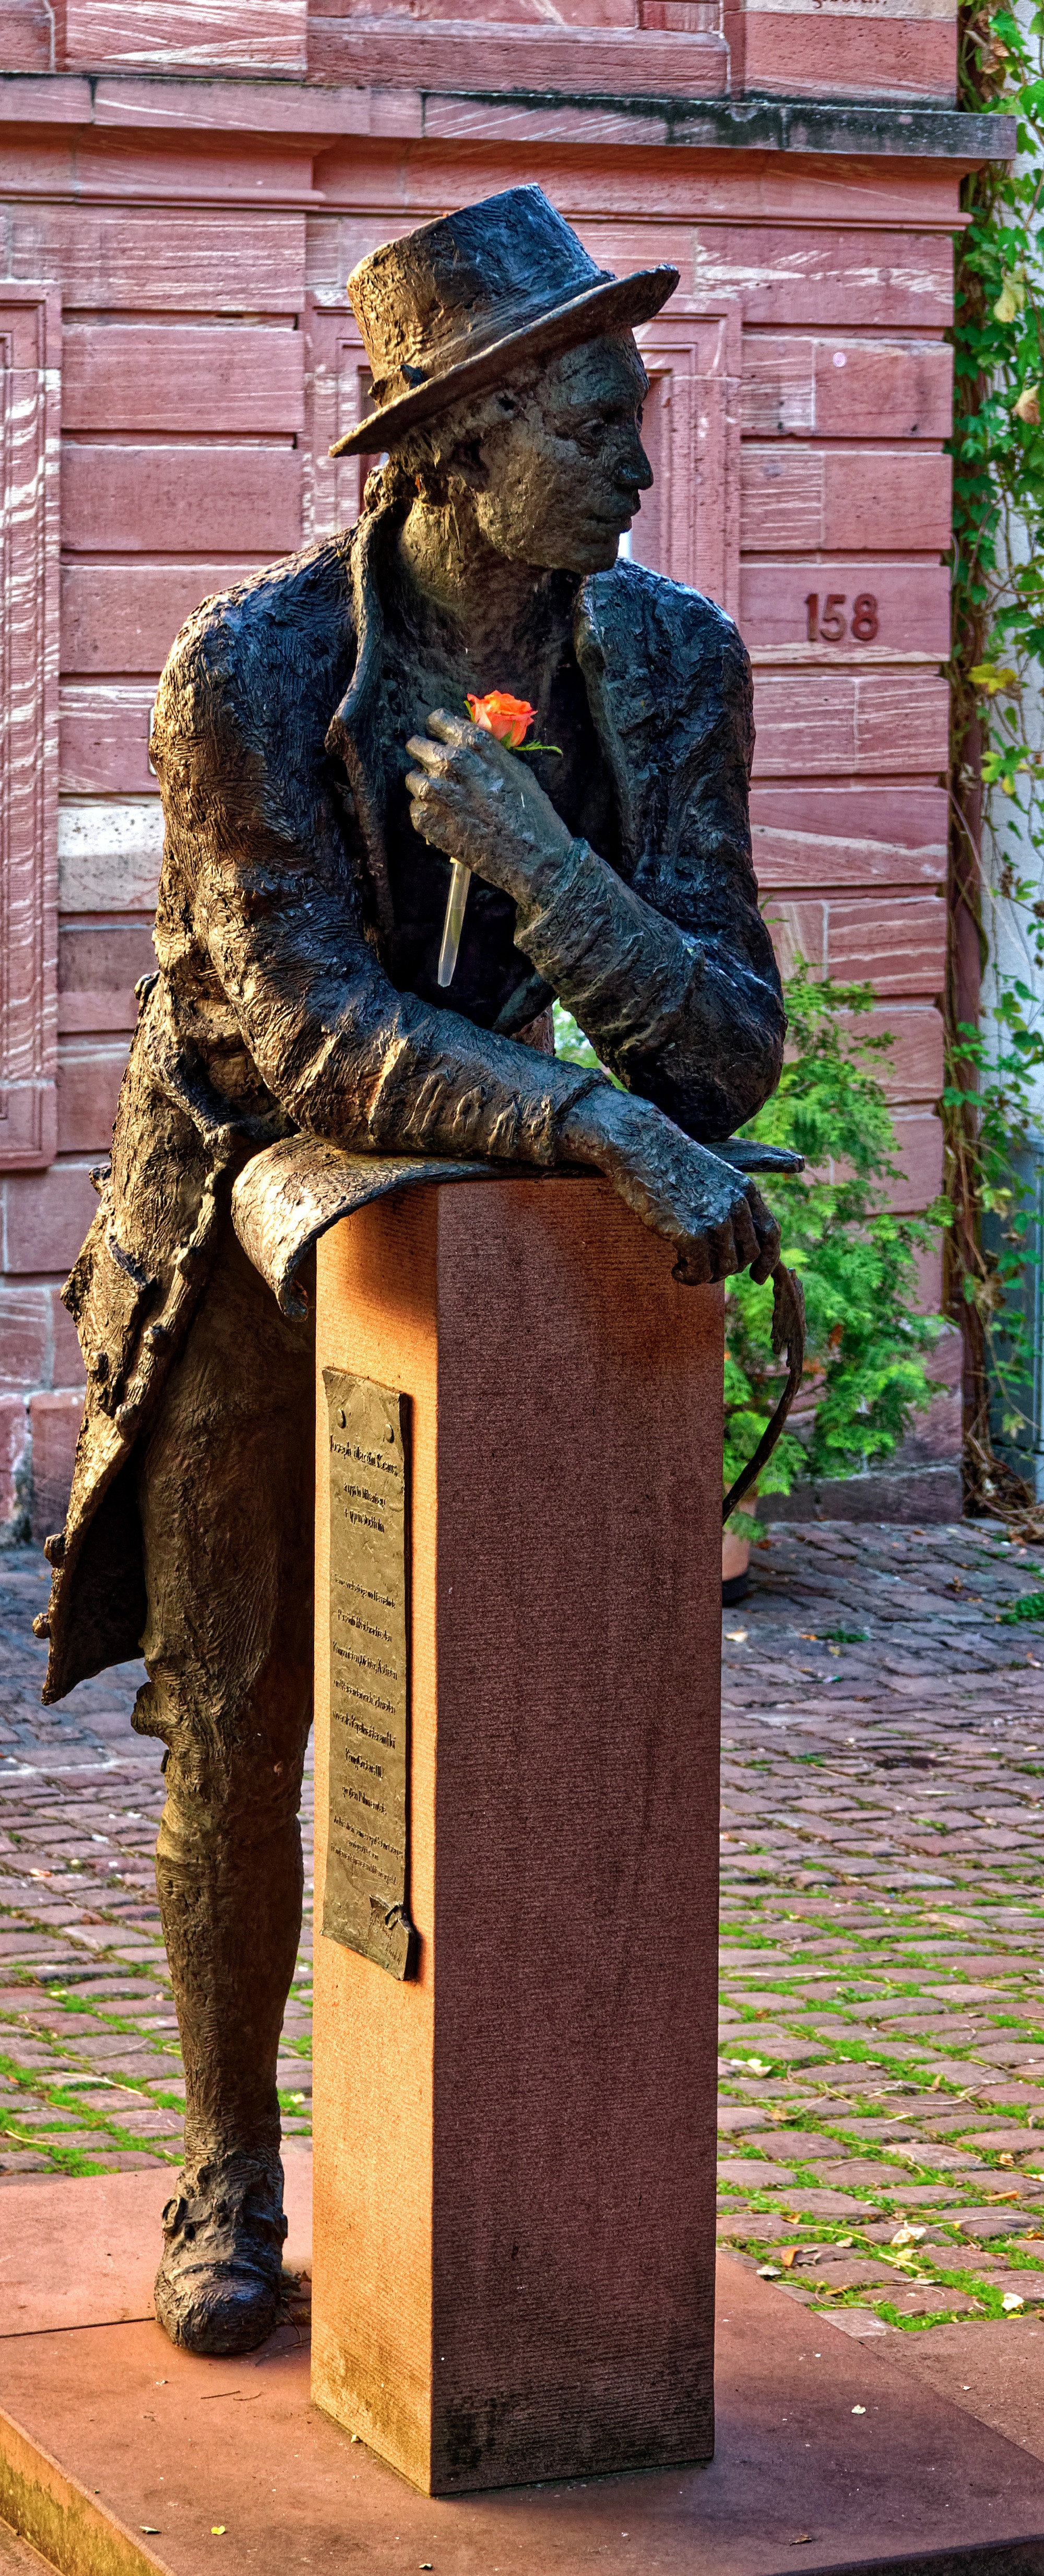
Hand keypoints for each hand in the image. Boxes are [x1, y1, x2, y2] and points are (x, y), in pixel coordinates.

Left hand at [404, 709, 574, 904]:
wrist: (533, 857)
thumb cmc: (532, 813)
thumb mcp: (516, 769)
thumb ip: (486, 753)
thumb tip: (469, 746)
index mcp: (474, 744)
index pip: (437, 720)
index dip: (438, 730)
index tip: (441, 740)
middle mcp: (450, 762)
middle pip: (416, 745)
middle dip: (426, 756)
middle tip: (440, 774)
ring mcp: (435, 792)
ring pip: (412, 778)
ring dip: (425, 787)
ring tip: (447, 803)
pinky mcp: (426, 821)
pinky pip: (416, 809)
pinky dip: (428, 816)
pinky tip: (450, 824)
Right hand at [562, 1085, 780, 1285]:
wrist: (640, 1146)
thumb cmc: (669, 1162)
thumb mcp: (712, 1177)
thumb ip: (729, 1204)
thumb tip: (732, 1244)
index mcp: (744, 1190)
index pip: (769, 1234)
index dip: (767, 1261)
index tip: (757, 1278)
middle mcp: (735, 1205)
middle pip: (746, 1255)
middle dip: (727, 1269)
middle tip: (704, 1267)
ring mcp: (715, 1219)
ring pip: (724, 1267)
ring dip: (706, 1275)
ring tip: (685, 1266)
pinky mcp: (690, 1233)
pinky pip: (700, 1271)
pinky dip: (689, 1277)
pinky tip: (676, 1270)